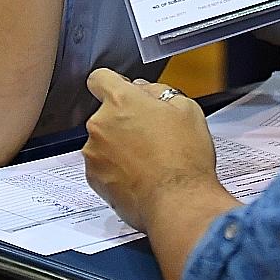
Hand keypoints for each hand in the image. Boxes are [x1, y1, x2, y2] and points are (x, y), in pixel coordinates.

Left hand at [82, 70, 226, 232]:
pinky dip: (116, 168)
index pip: (100, 78)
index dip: (112, 83)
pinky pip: (102, 165)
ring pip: (104, 141)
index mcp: (121, 101)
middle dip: (124, 120)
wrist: (178, 202)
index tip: (121, 91)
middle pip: (106, 113)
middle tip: (152, 133)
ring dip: (119, 145)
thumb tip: (144, 89)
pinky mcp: (94, 179)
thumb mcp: (186, 108)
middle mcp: (100, 124)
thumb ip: (158, 90)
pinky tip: (141, 174)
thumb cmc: (185, 158)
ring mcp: (94, 153)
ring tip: (149, 159)